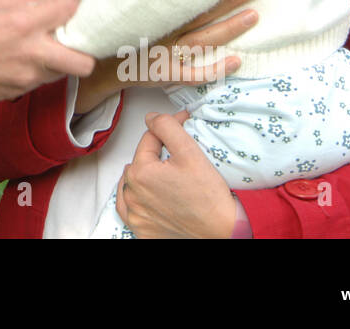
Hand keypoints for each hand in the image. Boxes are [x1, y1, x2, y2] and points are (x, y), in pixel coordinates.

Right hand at [0, 0, 94, 112]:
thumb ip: (18, 1)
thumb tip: (43, 3)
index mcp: (21, 24)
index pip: (69, 10)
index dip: (72, 1)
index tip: (65, 0)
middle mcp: (32, 53)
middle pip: (84, 60)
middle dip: (83, 45)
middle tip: (68, 33)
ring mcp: (28, 77)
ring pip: (66, 72)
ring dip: (61, 57)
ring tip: (43, 46)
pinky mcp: (19, 92)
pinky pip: (43, 79)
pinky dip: (41, 68)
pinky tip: (23, 59)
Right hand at [74, 0, 259, 112]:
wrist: (99, 66)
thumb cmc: (114, 34)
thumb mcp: (121, 6)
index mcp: (155, 15)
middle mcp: (164, 32)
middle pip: (201, 15)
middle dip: (229, 1)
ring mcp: (168, 55)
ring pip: (203, 40)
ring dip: (229, 28)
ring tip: (253, 16)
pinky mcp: (167, 75)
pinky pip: (195, 74)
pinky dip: (215, 69)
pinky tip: (236, 61)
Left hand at [115, 110, 236, 238]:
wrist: (221, 232)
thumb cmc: (209, 198)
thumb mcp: (190, 152)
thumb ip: (167, 127)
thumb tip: (152, 117)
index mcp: (140, 173)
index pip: (148, 140)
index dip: (166, 130)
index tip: (181, 125)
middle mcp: (132, 195)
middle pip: (139, 161)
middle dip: (155, 154)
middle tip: (176, 155)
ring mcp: (135, 214)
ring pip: (131, 184)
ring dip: (143, 175)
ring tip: (163, 174)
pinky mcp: (141, 229)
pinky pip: (128, 209)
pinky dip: (134, 199)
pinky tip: (144, 195)